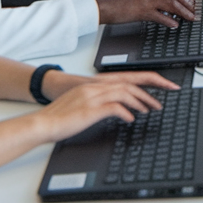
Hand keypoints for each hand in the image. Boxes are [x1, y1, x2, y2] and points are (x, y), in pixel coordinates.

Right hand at [36, 71, 176, 141]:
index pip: (124, 79)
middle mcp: (94, 87)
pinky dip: (125, 112)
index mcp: (93, 85)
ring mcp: (92, 97)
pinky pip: (114, 107)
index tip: (158, 89)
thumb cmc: (59, 119)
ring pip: (124, 92)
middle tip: (160, 103)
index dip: (143, 82)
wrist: (42, 124)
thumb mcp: (81, 106)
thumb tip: (117, 110)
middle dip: (148, 92)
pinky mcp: (90, 109)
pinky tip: (130, 119)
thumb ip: (98, 104)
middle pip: (128, 84)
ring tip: (149, 111)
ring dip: (140, 102)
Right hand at [94, 0, 197, 27]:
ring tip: (190, 18)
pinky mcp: (141, 11)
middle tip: (194, 9)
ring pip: (171, 3)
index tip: (189, 0)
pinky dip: (169, 20)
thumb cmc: (114, 1)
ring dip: (183, 11)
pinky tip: (175, 25)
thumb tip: (161, 2)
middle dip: (187, 1)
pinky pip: (160, 15)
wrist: (101, 5)